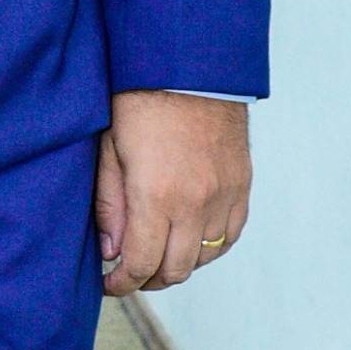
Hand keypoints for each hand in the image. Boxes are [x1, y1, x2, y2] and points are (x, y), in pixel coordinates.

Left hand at [94, 92, 250, 294]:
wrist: (190, 65)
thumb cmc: (141, 101)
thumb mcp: (110, 151)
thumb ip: (110, 207)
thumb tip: (111, 252)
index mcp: (157, 196)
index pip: (141, 264)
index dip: (122, 284)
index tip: (109, 284)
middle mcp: (196, 203)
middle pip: (175, 270)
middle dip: (148, 280)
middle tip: (129, 273)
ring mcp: (224, 195)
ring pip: (205, 258)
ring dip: (179, 264)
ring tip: (157, 254)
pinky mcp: (241, 185)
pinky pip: (230, 235)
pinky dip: (209, 247)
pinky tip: (189, 240)